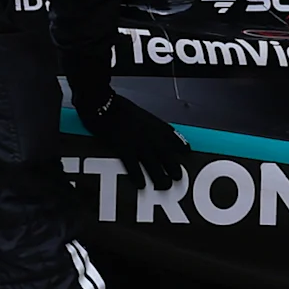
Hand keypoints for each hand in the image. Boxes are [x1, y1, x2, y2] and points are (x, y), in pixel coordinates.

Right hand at [72, 79, 186, 174]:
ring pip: (154, 163)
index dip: (181, 144)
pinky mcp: (124, 147)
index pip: (172, 135)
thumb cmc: (115, 105)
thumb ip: (146, 122)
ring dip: (161, 176)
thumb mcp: (137, 111)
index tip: (187, 151)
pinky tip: (141, 185)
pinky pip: (134, 166)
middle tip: (178, 177)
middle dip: (174, 167)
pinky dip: (138, 176)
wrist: (102, 102)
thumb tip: (148, 128)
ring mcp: (138, 141)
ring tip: (165, 186)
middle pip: (167, 154)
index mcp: (153, 123)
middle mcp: (149, 134)